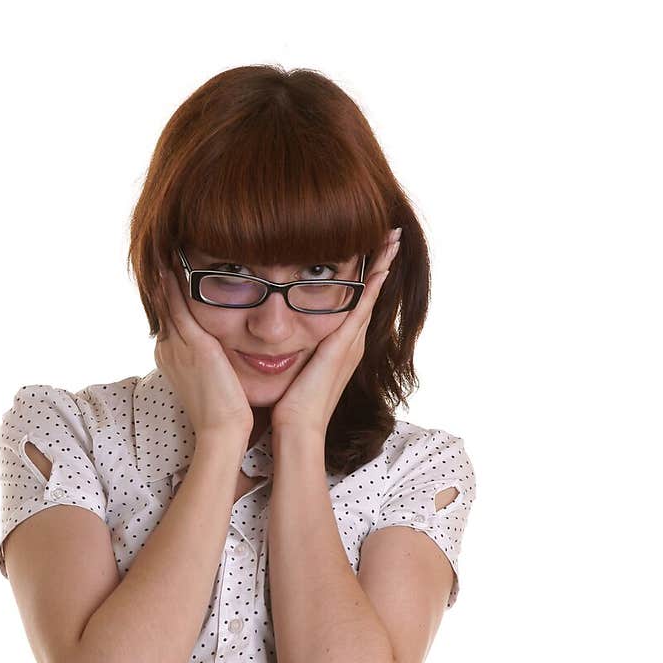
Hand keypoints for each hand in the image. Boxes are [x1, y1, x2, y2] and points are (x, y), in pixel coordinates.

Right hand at [154, 261, 252, 445]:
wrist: (223, 431)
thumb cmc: (227, 413)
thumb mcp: (216, 380)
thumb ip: (215, 361)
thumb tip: (226, 353)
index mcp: (174, 358)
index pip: (170, 319)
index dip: (169, 296)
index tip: (172, 272)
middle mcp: (169, 349)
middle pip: (163, 305)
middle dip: (163, 279)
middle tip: (163, 250)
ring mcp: (176, 346)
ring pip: (166, 301)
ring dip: (164, 275)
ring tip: (164, 248)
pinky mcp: (191, 345)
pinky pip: (175, 305)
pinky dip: (171, 283)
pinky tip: (170, 261)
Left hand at [270, 229, 401, 438]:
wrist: (297, 427)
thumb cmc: (290, 406)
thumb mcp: (292, 369)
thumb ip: (289, 351)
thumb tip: (269, 337)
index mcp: (339, 348)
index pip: (355, 306)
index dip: (365, 280)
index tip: (370, 253)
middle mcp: (351, 343)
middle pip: (370, 295)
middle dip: (381, 264)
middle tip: (392, 236)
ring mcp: (351, 344)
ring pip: (371, 295)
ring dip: (383, 265)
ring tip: (393, 239)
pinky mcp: (345, 346)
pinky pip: (363, 308)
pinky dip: (374, 285)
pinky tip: (381, 263)